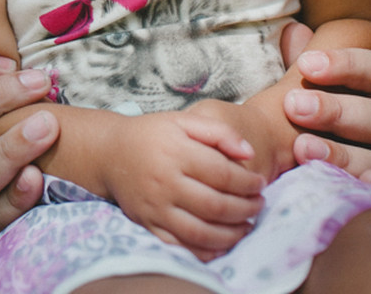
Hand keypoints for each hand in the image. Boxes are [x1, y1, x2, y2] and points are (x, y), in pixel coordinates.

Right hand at [100, 110, 263, 260]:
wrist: (109, 153)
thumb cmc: (151, 134)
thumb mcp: (183, 121)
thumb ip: (219, 132)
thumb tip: (249, 153)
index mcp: (176, 153)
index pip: (223, 174)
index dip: (248, 182)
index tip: (261, 183)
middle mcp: (165, 183)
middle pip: (216, 206)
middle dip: (246, 209)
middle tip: (259, 205)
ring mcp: (155, 208)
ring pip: (201, 232)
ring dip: (232, 234)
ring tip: (247, 225)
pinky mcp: (147, 224)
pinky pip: (180, 246)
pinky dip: (206, 250)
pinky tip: (223, 243)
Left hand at [282, 49, 370, 232]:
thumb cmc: (354, 147)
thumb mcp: (340, 108)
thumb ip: (316, 75)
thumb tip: (291, 31)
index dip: (348, 66)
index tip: (306, 64)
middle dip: (338, 111)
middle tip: (293, 106)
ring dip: (347, 157)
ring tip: (303, 149)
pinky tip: (350, 190)